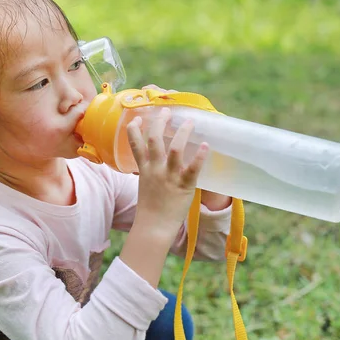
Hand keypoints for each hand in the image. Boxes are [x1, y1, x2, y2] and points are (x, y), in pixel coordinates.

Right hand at [142, 84, 230, 211]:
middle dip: (160, 122)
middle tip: (166, 111)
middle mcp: (155, 170)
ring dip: (182, 132)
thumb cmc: (150, 209)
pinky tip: (205, 145)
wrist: (154, 228)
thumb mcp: (145, 187)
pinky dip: (199, 156)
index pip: (135, 145)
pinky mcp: (184, 186)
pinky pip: (193, 168)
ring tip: (190, 122)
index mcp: (144, 170)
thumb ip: (149, 173)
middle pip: (154, 140)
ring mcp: (169, 177)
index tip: (137, 118)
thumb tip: (152, 165)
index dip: (134, 130)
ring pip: (175, 149)